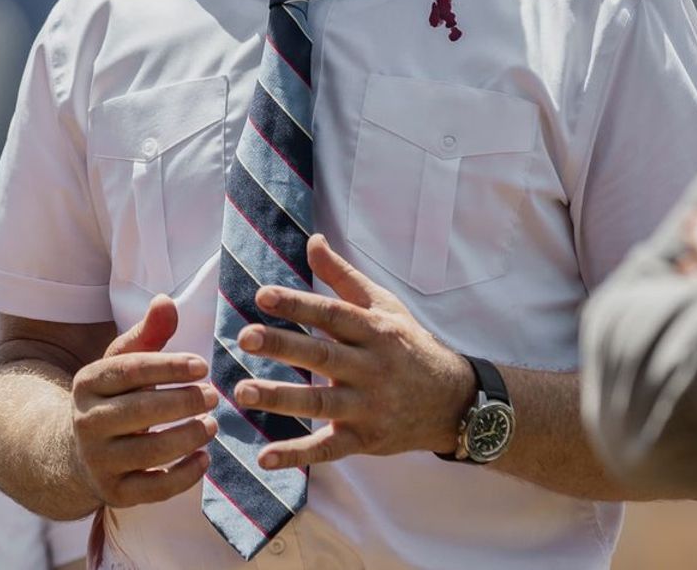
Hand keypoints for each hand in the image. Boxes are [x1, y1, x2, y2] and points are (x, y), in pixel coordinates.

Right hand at [69, 294, 217, 507]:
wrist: (79, 453)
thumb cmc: (115, 398)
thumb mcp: (123, 363)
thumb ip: (148, 334)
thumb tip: (166, 300)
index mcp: (87, 382)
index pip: (129, 370)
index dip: (169, 366)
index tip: (203, 366)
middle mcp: (86, 421)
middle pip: (140, 411)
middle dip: (183, 402)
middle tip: (214, 396)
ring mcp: (98, 460)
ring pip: (148, 452)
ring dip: (187, 437)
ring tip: (212, 425)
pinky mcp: (114, 493)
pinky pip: (153, 489)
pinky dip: (183, 476)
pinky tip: (204, 459)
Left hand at [234, 234, 472, 467]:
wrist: (454, 402)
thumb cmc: (409, 346)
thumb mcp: (384, 306)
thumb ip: (343, 277)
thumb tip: (312, 240)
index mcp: (374, 331)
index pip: (332, 313)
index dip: (298, 304)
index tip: (262, 295)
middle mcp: (371, 368)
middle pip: (323, 355)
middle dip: (282, 346)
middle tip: (244, 337)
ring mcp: (368, 406)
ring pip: (320, 402)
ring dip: (280, 398)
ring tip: (242, 392)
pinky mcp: (365, 439)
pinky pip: (328, 448)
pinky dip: (297, 455)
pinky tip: (265, 457)